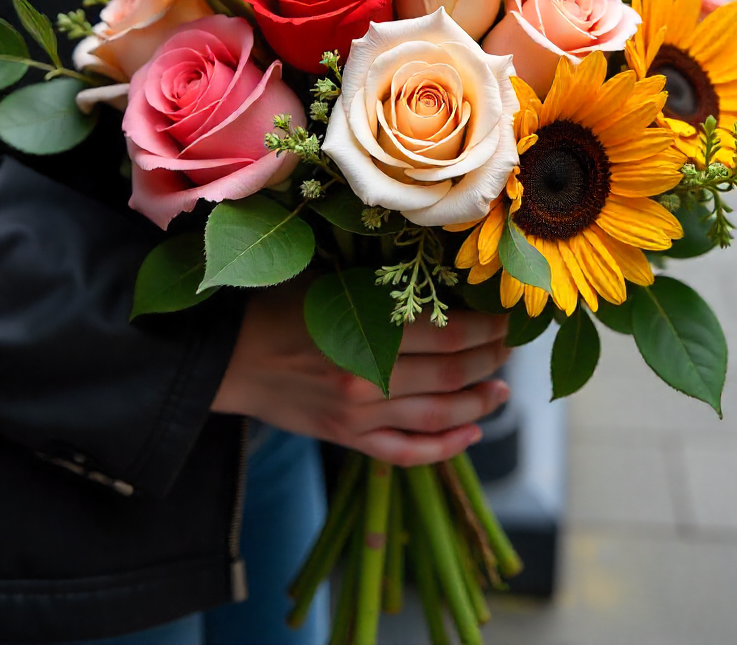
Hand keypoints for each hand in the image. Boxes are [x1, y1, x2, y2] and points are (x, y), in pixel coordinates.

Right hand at [211, 282, 510, 465]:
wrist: (228, 356)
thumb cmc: (280, 308)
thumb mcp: (332, 283)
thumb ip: (383, 290)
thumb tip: (443, 288)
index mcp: (363, 330)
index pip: (446, 333)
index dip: (485, 328)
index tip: (504, 320)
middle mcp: (366, 378)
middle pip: (449, 374)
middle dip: (489, 361)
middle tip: (508, 349)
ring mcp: (358, 415)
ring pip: (436, 416)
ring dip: (477, 404)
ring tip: (501, 392)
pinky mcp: (346, 439)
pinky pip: (404, 452)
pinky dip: (442, 449)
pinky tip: (470, 434)